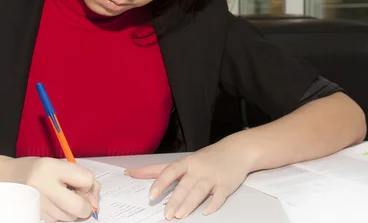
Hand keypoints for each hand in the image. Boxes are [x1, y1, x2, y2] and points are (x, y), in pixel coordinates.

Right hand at [9, 157, 99, 221]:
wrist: (8, 178)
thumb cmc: (38, 170)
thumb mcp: (59, 164)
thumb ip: (80, 177)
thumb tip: (95, 200)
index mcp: (52, 168)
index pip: (86, 180)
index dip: (88, 183)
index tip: (80, 182)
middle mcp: (44, 187)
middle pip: (80, 207)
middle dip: (86, 205)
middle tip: (79, 198)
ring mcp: (39, 205)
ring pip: (71, 217)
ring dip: (73, 210)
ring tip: (61, 197)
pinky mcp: (37, 217)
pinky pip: (60, 221)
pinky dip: (63, 215)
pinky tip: (55, 205)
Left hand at [126, 138, 252, 219]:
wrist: (236, 151)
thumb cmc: (205, 158)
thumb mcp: (182, 161)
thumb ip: (157, 170)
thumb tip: (132, 172)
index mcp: (186, 163)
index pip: (171, 171)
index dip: (161, 182)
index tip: (152, 194)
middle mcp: (198, 169)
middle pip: (185, 185)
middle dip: (175, 200)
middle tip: (166, 214)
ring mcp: (212, 176)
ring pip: (199, 191)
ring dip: (189, 204)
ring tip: (180, 215)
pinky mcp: (226, 184)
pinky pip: (219, 196)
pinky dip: (213, 204)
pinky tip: (206, 212)